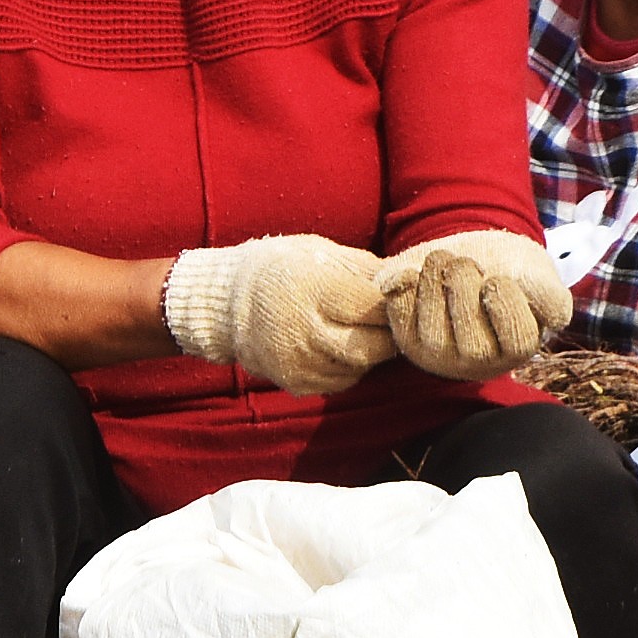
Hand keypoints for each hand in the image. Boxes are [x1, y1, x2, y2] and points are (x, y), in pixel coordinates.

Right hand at [161, 236, 393, 398]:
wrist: (227, 305)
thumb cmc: (282, 268)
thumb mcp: (322, 253)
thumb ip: (366, 270)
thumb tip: (410, 279)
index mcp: (313, 290)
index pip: (374, 308)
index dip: (393, 304)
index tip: (399, 296)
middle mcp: (304, 331)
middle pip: (372, 347)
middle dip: (389, 335)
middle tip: (391, 320)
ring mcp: (299, 362)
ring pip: (360, 367)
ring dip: (370, 351)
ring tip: (362, 329)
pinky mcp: (297, 383)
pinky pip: (342, 381)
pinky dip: (350, 365)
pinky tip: (339, 344)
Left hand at [375, 230, 574, 378]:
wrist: (471, 255)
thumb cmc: (511, 269)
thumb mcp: (538, 275)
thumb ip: (548, 295)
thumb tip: (544, 318)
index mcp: (514, 350)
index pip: (517, 341)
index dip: (506, 305)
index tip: (499, 279)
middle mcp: (476, 362)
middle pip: (474, 343)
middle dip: (467, 290)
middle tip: (467, 265)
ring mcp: (438, 354)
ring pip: (433, 332)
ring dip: (435, 282)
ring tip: (445, 260)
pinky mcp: (406, 336)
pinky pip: (400, 313)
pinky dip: (404, 285)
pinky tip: (416, 272)